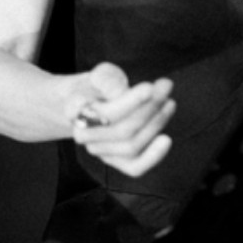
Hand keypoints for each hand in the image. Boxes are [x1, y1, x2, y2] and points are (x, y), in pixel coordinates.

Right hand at [66, 62, 174, 176]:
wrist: (92, 102)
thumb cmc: (102, 86)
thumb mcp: (102, 75)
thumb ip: (107, 79)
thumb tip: (118, 90)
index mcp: (73, 109)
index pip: (101, 111)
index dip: (129, 102)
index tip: (149, 87)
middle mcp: (83, 134)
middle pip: (122, 130)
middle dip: (151, 108)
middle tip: (166, 86)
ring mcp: (98, 150)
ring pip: (131, 146)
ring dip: (156, 123)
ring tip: (169, 102)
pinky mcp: (115, 161)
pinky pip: (134, 167)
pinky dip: (152, 156)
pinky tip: (166, 139)